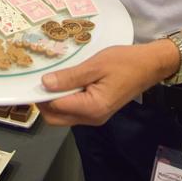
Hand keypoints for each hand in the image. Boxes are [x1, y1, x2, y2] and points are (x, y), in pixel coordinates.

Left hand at [37, 41, 179, 126]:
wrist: (150, 65)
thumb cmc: (125, 62)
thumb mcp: (96, 65)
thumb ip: (70, 77)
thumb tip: (45, 84)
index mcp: (92, 108)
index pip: (55, 108)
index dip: (41, 95)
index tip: (31, 79)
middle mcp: (92, 118)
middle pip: (56, 118)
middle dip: (44, 101)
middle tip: (41, 77)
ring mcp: (95, 116)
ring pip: (64, 115)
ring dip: (54, 100)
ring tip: (52, 76)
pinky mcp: (97, 110)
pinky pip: (74, 109)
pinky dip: (65, 98)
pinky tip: (66, 81)